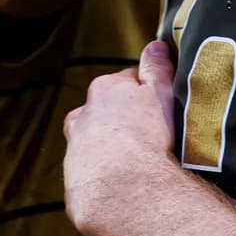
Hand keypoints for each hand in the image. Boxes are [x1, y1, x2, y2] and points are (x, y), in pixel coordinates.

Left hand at [63, 41, 180, 235]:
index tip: (159, 108)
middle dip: (123, 119)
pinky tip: (124, 180)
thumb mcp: (161, 95)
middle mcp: (82, 114)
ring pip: (95, 139)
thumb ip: (157, 68)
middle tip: (149, 135)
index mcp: (104, 89)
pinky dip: (105, 171)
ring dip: (110, 146)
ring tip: (136, 161)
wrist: (124, 190)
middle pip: (106, 110)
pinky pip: (92, 168)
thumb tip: (155, 44)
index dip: (145, 93)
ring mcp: (75, 146)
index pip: (126, 82)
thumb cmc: (147, 137)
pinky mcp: (74, 177)